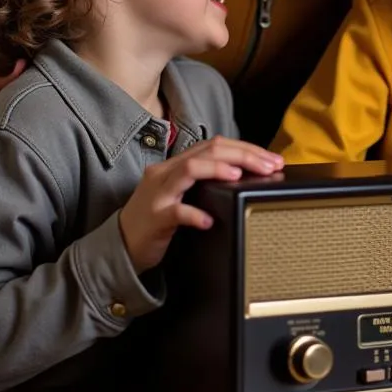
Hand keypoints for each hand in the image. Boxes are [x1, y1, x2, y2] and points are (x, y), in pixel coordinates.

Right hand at [118, 136, 282, 273]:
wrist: (119, 246)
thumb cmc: (156, 220)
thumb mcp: (182, 194)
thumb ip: (205, 182)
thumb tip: (245, 175)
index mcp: (176, 165)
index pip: (214, 144)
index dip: (246, 148)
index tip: (271, 159)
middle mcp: (166, 173)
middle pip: (208, 151)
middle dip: (243, 155)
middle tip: (270, 165)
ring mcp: (158, 194)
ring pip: (189, 170)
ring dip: (218, 170)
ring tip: (239, 175)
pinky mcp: (154, 219)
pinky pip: (176, 212)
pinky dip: (195, 214)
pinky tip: (210, 220)